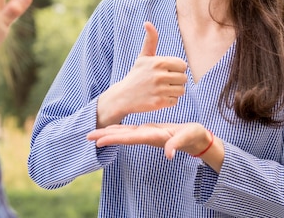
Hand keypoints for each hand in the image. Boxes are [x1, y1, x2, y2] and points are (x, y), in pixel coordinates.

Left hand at [86, 122, 210, 159]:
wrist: (197, 138)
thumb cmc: (193, 136)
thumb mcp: (187, 138)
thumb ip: (177, 145)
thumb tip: (168, 155)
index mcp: (152, 137)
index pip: (129, 138)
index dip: (113, 139)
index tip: (98, 141)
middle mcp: (146, 136)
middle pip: (122, 136)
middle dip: (105, 136)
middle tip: (87, 136)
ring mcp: (147, 133)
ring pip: (124, 133)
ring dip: (109, 133)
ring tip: (93, 133)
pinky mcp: (149, 130)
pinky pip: (130, 129)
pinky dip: (119, 128)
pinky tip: (111, 128)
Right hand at [96, 21, 186, 126]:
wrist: (123, 96)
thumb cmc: (136, 74)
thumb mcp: (143, 57)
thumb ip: (150, 40)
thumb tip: (147, 22)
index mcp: (158, 62)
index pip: (182, 65)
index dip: (176, 69)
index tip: (166, 72)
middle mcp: (159, 75)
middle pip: (184, 78)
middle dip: (176, 81)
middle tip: (163, 82)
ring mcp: (159, 90)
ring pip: (181, 90)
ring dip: (173, 91)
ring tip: (161, 90)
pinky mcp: (159, 103)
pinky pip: (175, 101)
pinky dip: (169, 101)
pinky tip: (159, 98)